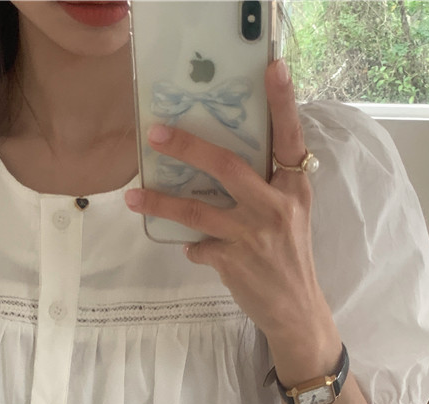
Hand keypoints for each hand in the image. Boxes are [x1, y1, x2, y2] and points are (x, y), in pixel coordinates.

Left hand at [124, 59, 340, 374]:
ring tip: (132, 197)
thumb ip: (265, 188)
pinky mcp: (234, 263)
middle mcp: (276, 207)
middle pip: (228, 167)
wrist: (296, 310)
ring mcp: (254, 236)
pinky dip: (191, 246)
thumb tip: (218, 164)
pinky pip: (198, 246)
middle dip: (189, 147)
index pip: (291, 137)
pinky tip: (191, 248)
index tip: (271, 68)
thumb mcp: (290, 215)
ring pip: (197, 211)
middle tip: (156, 133)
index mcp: (294, 188)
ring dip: (160, 203)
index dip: (283, 102)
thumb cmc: (288, 256)